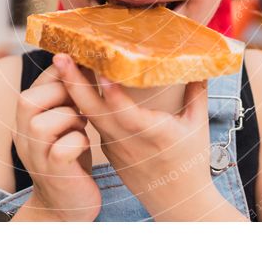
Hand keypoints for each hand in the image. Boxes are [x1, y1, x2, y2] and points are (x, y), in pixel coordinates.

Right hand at [12, 62, 100, 221]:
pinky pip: (63, 149)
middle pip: (28, 100)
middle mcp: (22, 134)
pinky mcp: (54, 173)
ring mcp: (35, 155)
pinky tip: (83, 145)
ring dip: (71, 119)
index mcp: (25, 117)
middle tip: (81, 105)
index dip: (60, 72)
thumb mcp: (63, 120)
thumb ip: (64, 95)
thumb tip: (81, 58)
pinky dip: (78, 142)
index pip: (34, 83)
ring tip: (82, 126)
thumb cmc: (69, 155)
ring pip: (45, 124)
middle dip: (62, 95)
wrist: (64, 205)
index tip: (82, 71)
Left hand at [53, 53, 213, 217]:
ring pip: (89, 115)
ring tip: (62, 63)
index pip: (129, 115)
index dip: (114, 95)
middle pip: (96, 112)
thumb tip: (201, 62)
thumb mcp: (198, 126)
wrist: (176, 202)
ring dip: (74, 90)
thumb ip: (197, 92)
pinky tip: (74, 82)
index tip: (100, 72)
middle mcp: (129, 141)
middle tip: (60, 58)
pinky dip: (82, 104)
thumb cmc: (190, 162)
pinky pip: (94, 123)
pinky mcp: (108, 150)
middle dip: (75, 83)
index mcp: (154, 135)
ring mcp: (114, 147)